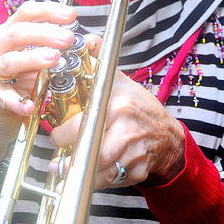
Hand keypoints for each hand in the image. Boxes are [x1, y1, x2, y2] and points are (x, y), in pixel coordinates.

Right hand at [0, 1, 78, 167]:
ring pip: (9, 61)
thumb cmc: (16, 86)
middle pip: (16, 34)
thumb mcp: (34, 63)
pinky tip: (31, 105)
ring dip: (33, 59)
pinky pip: (4, 98)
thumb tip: (83, 39)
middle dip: (44, 33)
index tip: (70, 15)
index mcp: (5, 36)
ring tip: (55, 58)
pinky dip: (18, 101)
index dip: (47, 11)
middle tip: (67, 38)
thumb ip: (51, 49)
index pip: (24, 14)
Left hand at [49, 70, 184, 189]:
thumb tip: (86, 40)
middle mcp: (126, 128)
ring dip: (75, 174)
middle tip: (56, 155)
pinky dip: (92, 182)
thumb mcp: (121, 82)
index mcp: (117, 105)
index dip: (62, 132)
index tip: (55, 134)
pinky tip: (81, 179)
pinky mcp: (136, 171)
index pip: (81, 122)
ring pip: (96, 170)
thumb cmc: (139, 108)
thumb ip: (99, 63)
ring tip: (61, 170)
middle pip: (88, 149)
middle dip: (67, 155)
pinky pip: (109, 181)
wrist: (168, 136)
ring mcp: (133, 152)